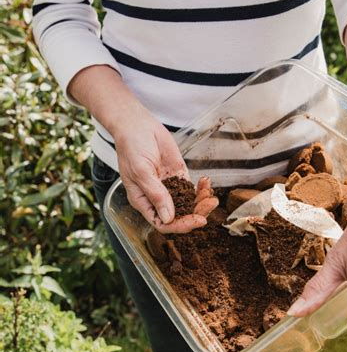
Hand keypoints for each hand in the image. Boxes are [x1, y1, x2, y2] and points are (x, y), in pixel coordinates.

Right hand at [113, 110, 217, 232]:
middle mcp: (157, 198)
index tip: (196, 220)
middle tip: (210, 205)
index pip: (162, 223)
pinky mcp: (179, 176)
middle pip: (179, 216)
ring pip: (188, 204)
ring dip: (201, 202)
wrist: (138, 126)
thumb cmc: (131, 147)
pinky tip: (206, 183)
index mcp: (143, 202)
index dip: (180, 225)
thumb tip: (168, 218)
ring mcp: (169, 188)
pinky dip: (201, 188)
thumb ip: (155, 194)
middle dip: (196, 213)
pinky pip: (192, 188)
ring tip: (211, 196)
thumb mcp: (141, 172)